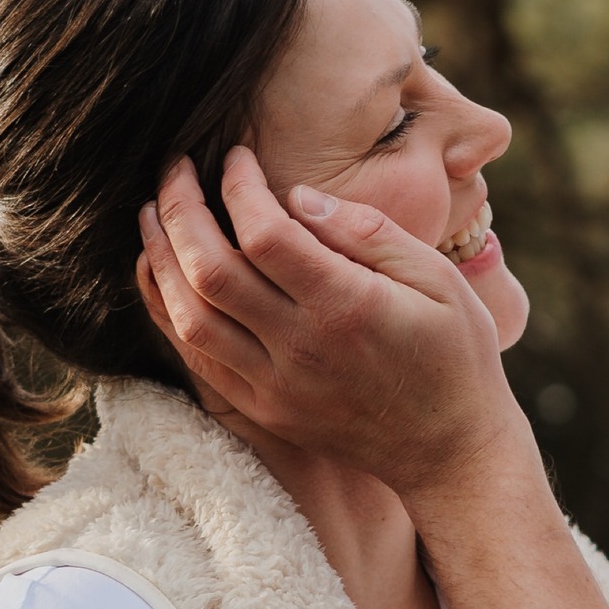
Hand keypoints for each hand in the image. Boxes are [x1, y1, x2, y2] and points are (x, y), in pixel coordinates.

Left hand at [137, 146, 528, 495]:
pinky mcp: (264, 410)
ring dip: (159, 257)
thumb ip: (369, 233)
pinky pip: (195, 357)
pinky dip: (165, 309)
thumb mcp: (440, 279)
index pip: (263, 233)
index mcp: (347, 308)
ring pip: (187, 315)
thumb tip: (298, 197)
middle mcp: (301, 349)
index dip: (237, 185)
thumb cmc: (456, 356)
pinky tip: (162, 273)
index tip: (236, 157)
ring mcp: (276, 386)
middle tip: (175, 169)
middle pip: (209, 270)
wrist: (451, 451)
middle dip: (179, 208)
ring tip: (152, 213)